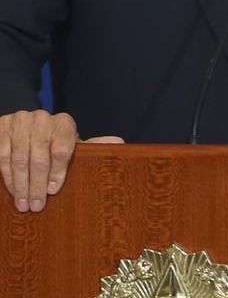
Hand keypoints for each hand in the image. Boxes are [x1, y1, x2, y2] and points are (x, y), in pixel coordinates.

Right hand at [0, 109, 122, 212]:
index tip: (54, 191)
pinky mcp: (1, 127)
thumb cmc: (53, 142)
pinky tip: (12, 190)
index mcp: (64, 122)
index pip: (62, 149)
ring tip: (23, 204)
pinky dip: (7, 176)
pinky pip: (2, 156)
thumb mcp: (72, 144)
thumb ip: (92, 146)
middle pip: (39, 157)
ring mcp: (20, 121)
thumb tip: (119, 143)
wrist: (24, 128)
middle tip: (36, 206)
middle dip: (37, 185)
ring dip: (21, 185)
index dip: (58, 172)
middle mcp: (42, 118)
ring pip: (19, 159)